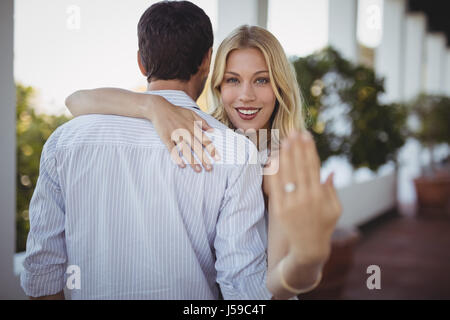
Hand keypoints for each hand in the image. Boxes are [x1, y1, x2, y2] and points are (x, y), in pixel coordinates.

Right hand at [146, 96, 219, 171]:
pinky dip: (177, 157)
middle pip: (197, 147)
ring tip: (198, 170)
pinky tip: (181, 165)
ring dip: (192, 161)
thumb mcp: (192, 113)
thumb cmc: (177, 111)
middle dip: (204, 158)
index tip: (218, 158)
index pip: (204, 140)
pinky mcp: (166, 138)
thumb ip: (203, 122)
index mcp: (193, 127)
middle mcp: (186, 132)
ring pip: (186, 150)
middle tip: (210, 168)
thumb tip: (213, 131)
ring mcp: (175, 135)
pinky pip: (172, 149)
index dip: (212, 149)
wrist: (159, 108)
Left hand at [268, 130, 341, 265]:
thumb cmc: (324, 226)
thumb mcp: (335, 209)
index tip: (306, 135)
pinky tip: (273, 160)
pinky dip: (274, 172)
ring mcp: (291, 203)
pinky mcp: (279, 209)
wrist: (308, 248)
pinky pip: (276, 186)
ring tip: (284, 140)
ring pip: (287, 174)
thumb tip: (330, 171)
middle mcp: (305, 198)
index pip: (313, 166)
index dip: (309, 149)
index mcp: (319, 195)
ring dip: (285, 156)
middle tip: (293, 131)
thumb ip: (331, 190)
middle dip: (296, 147)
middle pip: (299, 166)